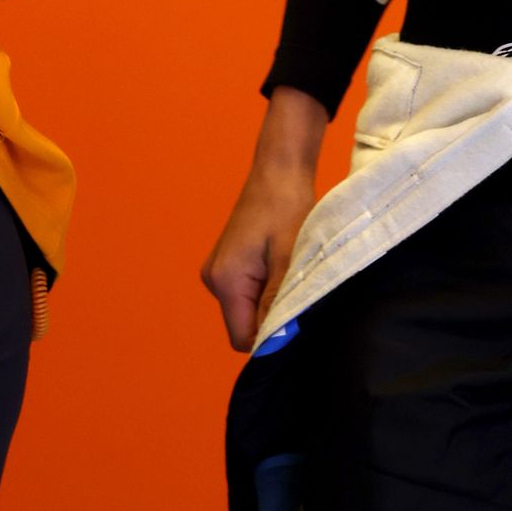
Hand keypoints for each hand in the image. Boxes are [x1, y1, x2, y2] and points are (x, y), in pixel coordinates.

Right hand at [201, 87, 326, 351]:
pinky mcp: (227, 262)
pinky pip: (246, 291)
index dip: (270, 337)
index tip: (297, 320)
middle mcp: (214, 279)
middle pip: (243, 323)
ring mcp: (218, 270)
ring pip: (246, 308)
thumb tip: (275, 342)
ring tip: (290, 271)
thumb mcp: (288, 257)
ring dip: (269, 300)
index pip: (243, 337)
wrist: (279, 168)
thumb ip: (279, 302)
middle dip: (271, 316)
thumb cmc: (287, 207)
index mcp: (225, 280)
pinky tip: (281, 265)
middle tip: (298, 290)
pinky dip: (264, 287)